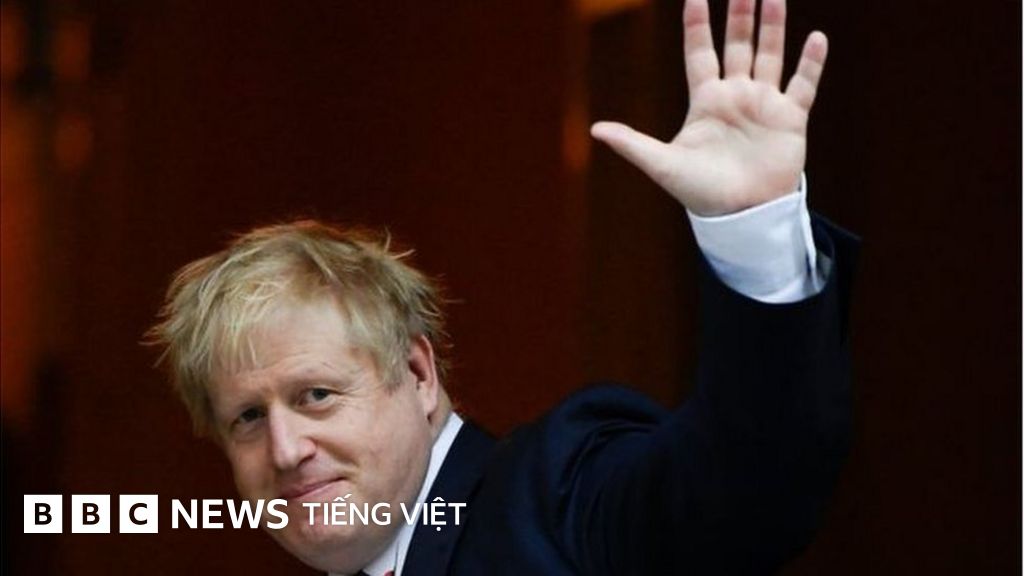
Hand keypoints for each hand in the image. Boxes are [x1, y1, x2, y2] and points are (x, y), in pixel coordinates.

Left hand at [590, 0, 827, 215]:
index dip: (697, 25)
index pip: (699, 52)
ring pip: (770, 56)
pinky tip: (817, 38)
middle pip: (738, 46)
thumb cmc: (700, 192)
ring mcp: (764, 105)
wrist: (742, 216)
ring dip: (773, 28)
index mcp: (705, 101)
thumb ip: (632, 143)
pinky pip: (803, 85)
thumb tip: (593, 130)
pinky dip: (811, 63)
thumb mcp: (663, 165)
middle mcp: (735, 96)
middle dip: (740, 17)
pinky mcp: (790, 120)